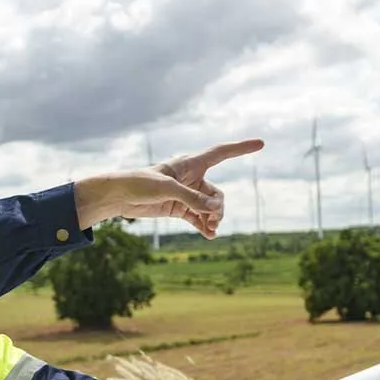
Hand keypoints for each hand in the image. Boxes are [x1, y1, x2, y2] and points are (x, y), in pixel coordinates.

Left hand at [74, 138, 264, 236]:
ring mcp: (186, 194)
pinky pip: (198, 217)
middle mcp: (191, 177)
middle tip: (211, 218)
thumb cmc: (139, 183)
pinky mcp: (179, 208)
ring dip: (212, 219)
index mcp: (190, 163)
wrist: (118, 197)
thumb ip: (191, 198)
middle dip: (218, 207)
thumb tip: (213, 210)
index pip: (221, 153)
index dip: (241, 148)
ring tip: (210, 230)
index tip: (261, 143)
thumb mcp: (167, 189)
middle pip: (217, 192)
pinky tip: (208, 235)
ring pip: (209, 207)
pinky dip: (203, 226)